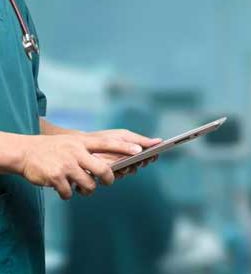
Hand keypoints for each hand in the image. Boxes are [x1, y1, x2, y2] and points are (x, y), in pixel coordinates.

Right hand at [16, 133, 148, 199]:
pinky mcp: (55, 177)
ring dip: (86, 189)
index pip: (108, 143)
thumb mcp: (72, 143)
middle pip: (103, 169)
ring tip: (80, 187)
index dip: (124, 147)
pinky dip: (68, 194)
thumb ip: (90, 150)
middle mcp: (76, 152)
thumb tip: (111, 165)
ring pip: (88, 184)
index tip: (139, 150)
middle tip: (108, 181)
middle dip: (109, 179)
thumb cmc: (54, 149)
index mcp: (82, 142)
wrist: (25, 153)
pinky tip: (63, 190)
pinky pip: (69, 193)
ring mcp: (66, 165)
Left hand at [86, 129, 161, 178]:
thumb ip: (140, 139)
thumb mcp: (123, 136)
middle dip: (140, 162)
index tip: (153, 155)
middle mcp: (126, 162)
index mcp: (132, 151)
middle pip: (138, 165)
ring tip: (127, 164)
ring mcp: (116, 169)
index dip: (151, 156)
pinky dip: (117, 173)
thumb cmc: (103, 138)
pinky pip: (115, 177)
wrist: (79, 144)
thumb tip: (159, 141)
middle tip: (140, 160)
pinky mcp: (105, 176)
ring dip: (128, 168)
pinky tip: (116, 169)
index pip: (146, 155)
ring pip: (128, 172)